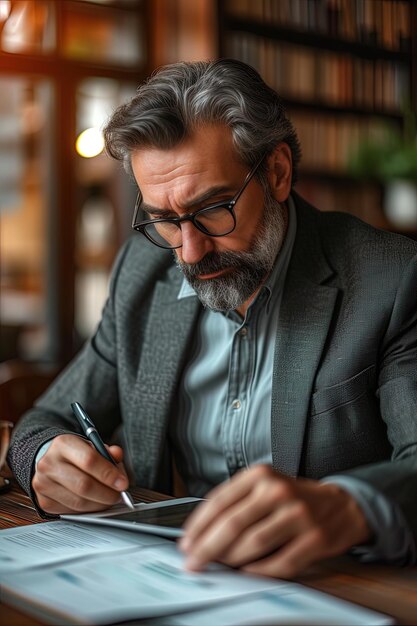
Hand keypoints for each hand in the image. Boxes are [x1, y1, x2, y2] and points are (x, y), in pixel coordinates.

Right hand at [32, 434, 128, 513]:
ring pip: (78, 502)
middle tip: (118, 495)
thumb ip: (107, 451)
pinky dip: (87, 510)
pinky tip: (94, 502)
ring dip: (99, 504)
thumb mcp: (91, 446)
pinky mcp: (44, 501)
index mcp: (62, 444)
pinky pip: (71, 511)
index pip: (89, 460)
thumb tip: (117, 455)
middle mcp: (49, 463)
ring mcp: (43, 484)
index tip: (122, 482)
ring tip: (108, 499)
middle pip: (83, 485)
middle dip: (107, 493)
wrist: (50, 461)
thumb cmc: (74, 454)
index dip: (109, 474)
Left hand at [179, 465, 370, 578]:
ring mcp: (298, 515)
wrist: (340, 505)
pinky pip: (279, 563)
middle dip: (207, 547)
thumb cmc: (293, 498)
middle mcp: (278, 491)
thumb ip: (236, 503)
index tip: (185, 543)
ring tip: (219, 567)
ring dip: (230, 560)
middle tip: (194, 562)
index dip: (198, 526)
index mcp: (261, 475)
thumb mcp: (264, 487)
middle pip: (232, 524)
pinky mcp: (314, 539)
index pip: (220, 501)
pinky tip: (247, 573)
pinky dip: (259, 572)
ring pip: (252, 545)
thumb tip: (201, 533)